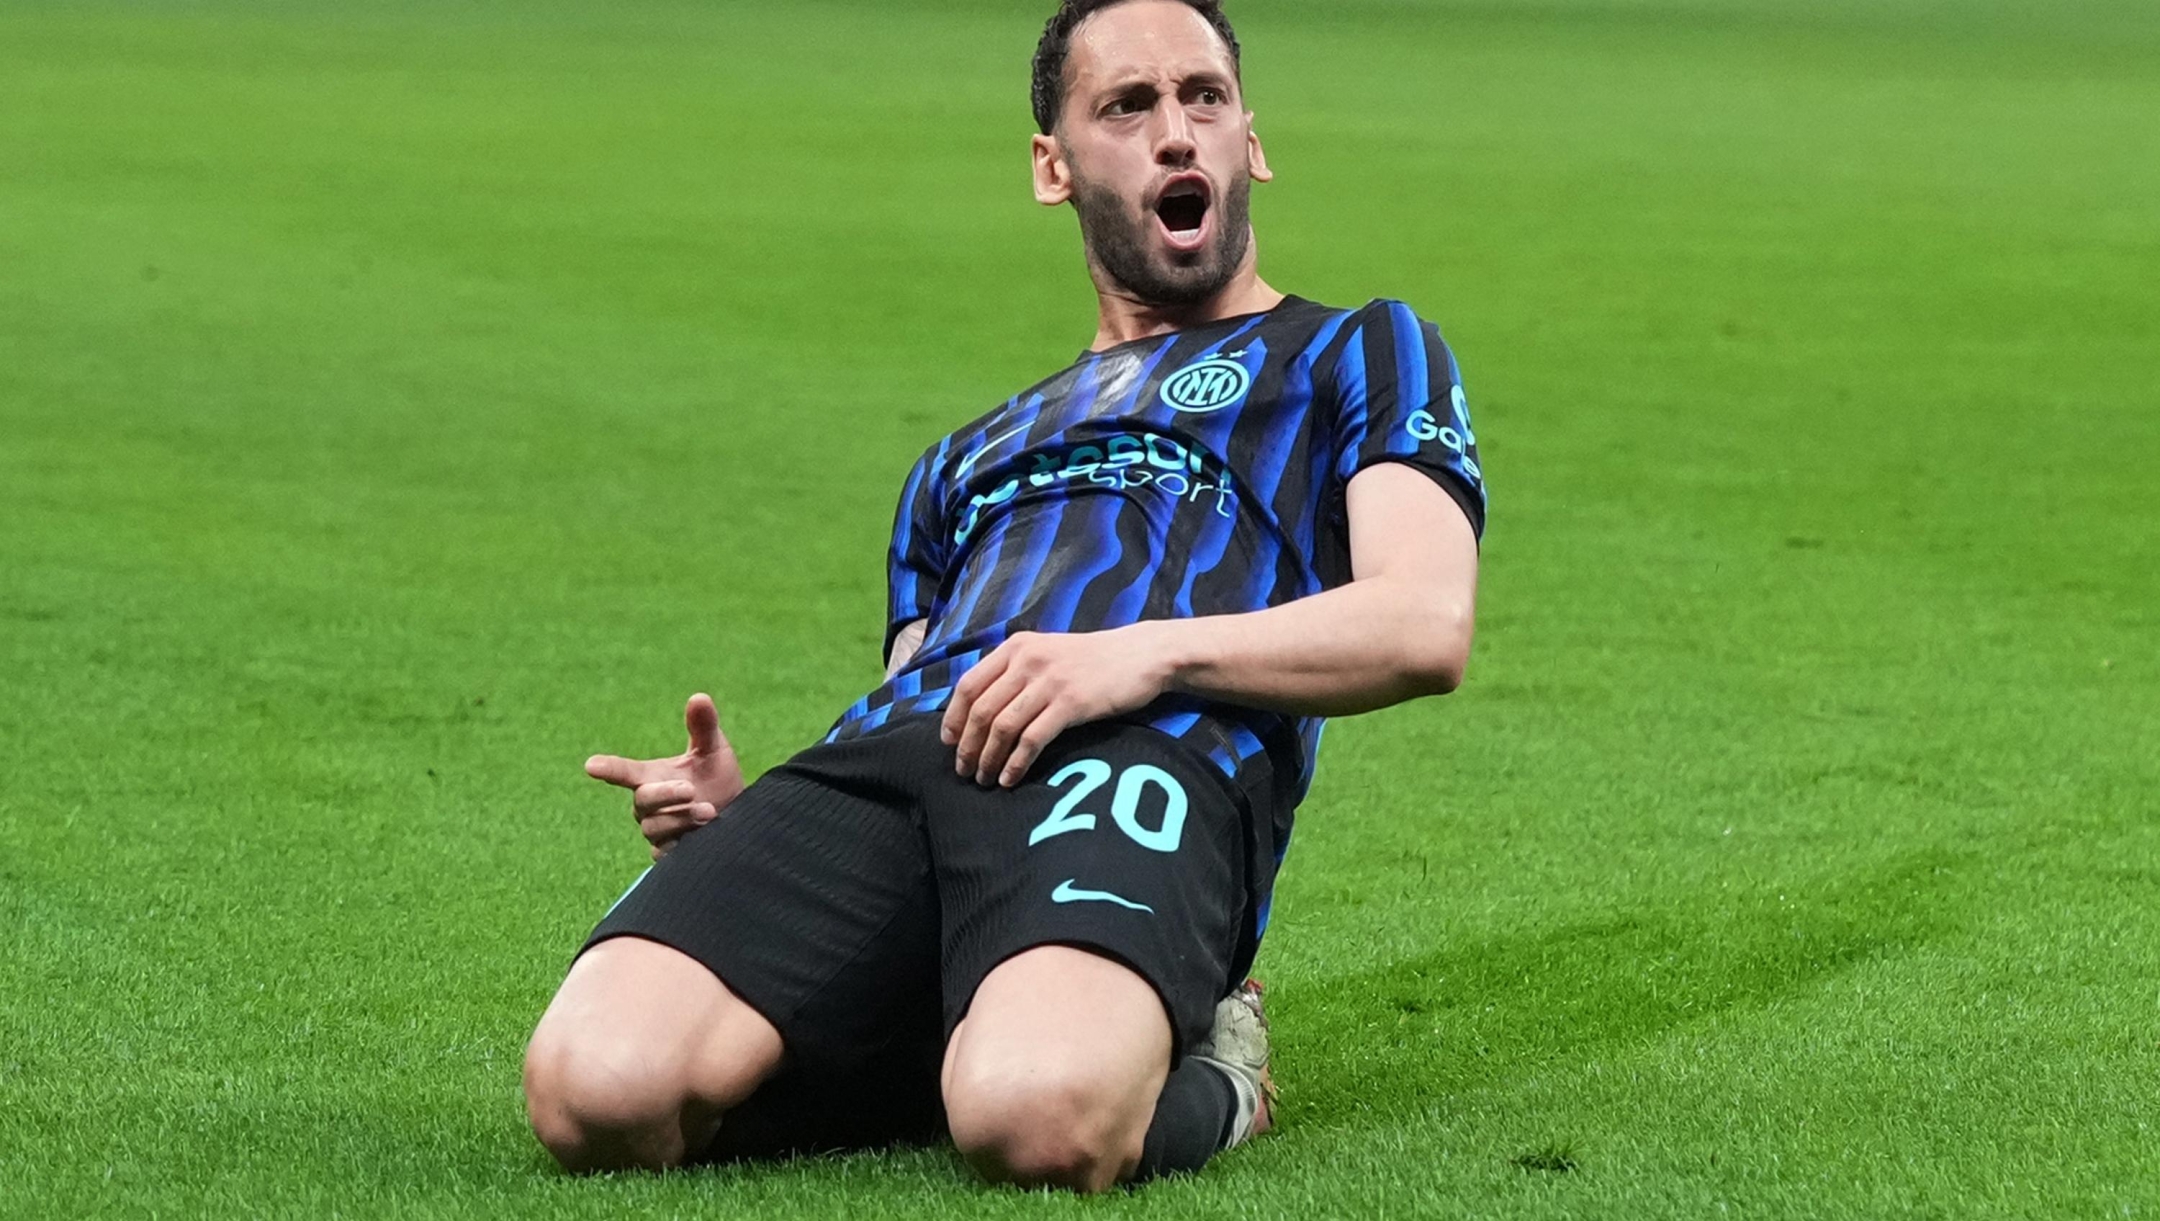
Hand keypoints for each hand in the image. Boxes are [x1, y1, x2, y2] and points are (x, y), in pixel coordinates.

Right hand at [584, 694, 746, 859]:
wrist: (738, 816)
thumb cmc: (719, 778)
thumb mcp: (714, 749)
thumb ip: (703, 726)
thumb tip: (699, 697)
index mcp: (651, 775)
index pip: (624, 772)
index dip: (608, 768)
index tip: (591, 765)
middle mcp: (648, 804)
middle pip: (643, 800)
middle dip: (666, 794)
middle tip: (692, 790)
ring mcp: (655, 830)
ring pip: (655, 827)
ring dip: (682, 819)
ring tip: (710, 812)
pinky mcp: (666, 853)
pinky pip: (664, 852)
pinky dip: (682, 843)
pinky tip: (700, 837)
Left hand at [940, 628, 1172, 788]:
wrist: (1140, 655)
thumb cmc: (1093, 660)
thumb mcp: (1047, 652)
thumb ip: (1016, 671)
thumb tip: (983, 709)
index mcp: (1016, 647)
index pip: (969, 685)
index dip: (954, 718)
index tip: (949, 742)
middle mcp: (1027, 661)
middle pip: (982, 710)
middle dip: (967, 746)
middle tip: (963, 770)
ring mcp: (1049, 682)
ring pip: (1002, 727)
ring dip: (988, 759)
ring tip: (984, 779)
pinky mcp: (1071, 704)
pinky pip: (1032, 739)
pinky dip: (1016, 763)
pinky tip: (1011, 779)